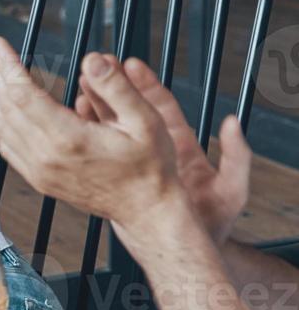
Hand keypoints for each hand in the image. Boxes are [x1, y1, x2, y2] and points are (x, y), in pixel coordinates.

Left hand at [0, 37, 181, 227]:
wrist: (146, 210)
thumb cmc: (149, 167)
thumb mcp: (146, 120)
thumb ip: (116, 87)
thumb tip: (92, 60)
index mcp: (68, 139)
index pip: (22, 93)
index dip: (6, 65)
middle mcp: (46, 156)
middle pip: (6, 106)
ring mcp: (39, 171)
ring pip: (2, 127)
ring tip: (2, 72)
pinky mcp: (38, 180)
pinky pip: (9, 146)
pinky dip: (4, 121)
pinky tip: (12, 106)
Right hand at [75, 53, 250, 242]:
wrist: (189, 246)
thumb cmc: (214, 221)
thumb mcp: (231, 189)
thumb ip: (236, 156)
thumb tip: (233, 123)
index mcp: (184, 146)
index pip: (162, 106)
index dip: (146, 84)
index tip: (130, 63)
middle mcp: (158, 150)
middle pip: (131, 110)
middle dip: (113, 86)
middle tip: (95, 67)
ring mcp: (136, 162)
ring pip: (112, 127)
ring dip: (95, 106)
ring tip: (80, 88)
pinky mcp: (120, 176)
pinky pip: (99, 150)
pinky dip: (86, 134)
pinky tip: (72, 123)